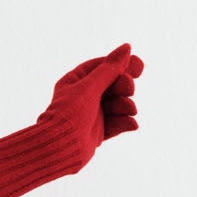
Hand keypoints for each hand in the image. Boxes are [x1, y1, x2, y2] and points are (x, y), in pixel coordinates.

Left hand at [0, 42, 143, 196]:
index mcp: (76, 81)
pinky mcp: (97, 132)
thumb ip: (110, 69)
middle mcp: (84, 96)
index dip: (121, 65)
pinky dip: (125, 123)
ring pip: (117, 105)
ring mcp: (91, 114)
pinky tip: (132, 124)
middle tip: (129, 89)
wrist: (59, 148)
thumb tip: (127, 48)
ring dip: (126, 106)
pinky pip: (116, 124)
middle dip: (124, 86)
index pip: (102, 67)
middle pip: (113, 85)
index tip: (138, 66)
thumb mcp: (90, 87)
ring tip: (129, 110)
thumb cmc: (69, 114)